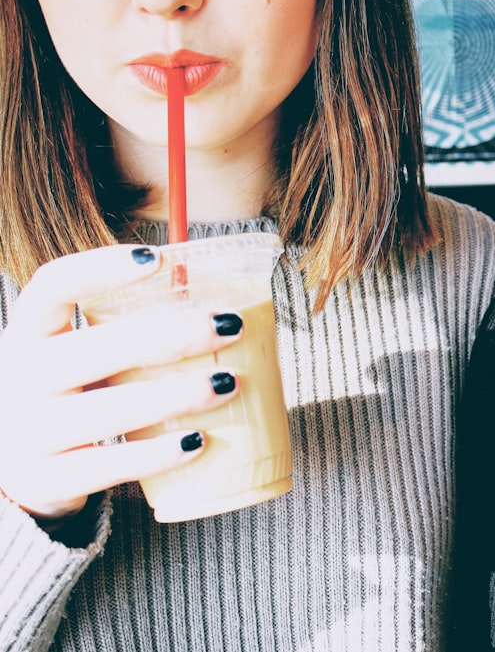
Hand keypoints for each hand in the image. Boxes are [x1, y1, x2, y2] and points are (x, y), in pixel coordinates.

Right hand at [0, 245, 241, 520]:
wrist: (13, 467)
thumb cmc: (69, 394)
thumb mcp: (76, 355)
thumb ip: (127, 332)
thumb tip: (227, 306)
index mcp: (30, 334)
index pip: (52, 287)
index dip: (100, 268)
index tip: (158, 257)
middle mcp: (20, 378)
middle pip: (95, 350)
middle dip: (172, 336)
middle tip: (229, 326)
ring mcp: (28, 432)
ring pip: (109, 410)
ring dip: (177, 395)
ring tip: (229, 383)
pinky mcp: (46, 478)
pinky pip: (107, 465)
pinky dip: (156, 455)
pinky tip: (198, 442)